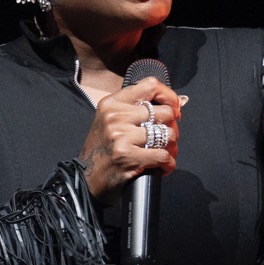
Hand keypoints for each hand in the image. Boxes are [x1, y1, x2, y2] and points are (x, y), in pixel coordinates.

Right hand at [78, 76, 183, 200]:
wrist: (85, 179)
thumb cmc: (103, 150)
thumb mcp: (112, 121)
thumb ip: (137, 110)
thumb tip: (178, 103)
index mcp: (112, 103)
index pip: (150, 85)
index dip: (169, 96)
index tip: (174, 109)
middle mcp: (115, 116)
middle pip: (165, 112)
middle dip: (173, 127)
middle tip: (168, 139)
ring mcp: (120, 135)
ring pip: (167, 134)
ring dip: (172, 148)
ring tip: (164, 155)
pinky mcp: (127, 155)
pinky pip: (163, 155)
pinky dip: (168, 164)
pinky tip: (161, 168)